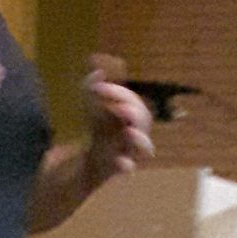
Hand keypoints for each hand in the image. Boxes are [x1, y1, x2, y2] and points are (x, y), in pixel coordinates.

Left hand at [82, 53, 153, 185]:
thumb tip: (97, 69)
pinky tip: (122, 164)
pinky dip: (126, 166)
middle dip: (131, 110)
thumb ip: (91, 87)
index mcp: (131, 115)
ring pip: (145, 146)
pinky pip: (129, 168)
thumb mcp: (91, 106)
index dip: (118, 92)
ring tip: (128, 131)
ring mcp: (129, 151)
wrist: (92, 161)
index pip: (132, 100)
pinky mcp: (119, 167)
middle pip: (144, 119)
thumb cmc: (98, 131)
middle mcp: (135, 132)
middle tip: (115, 106)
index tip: (98, 87)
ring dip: (139, 138)